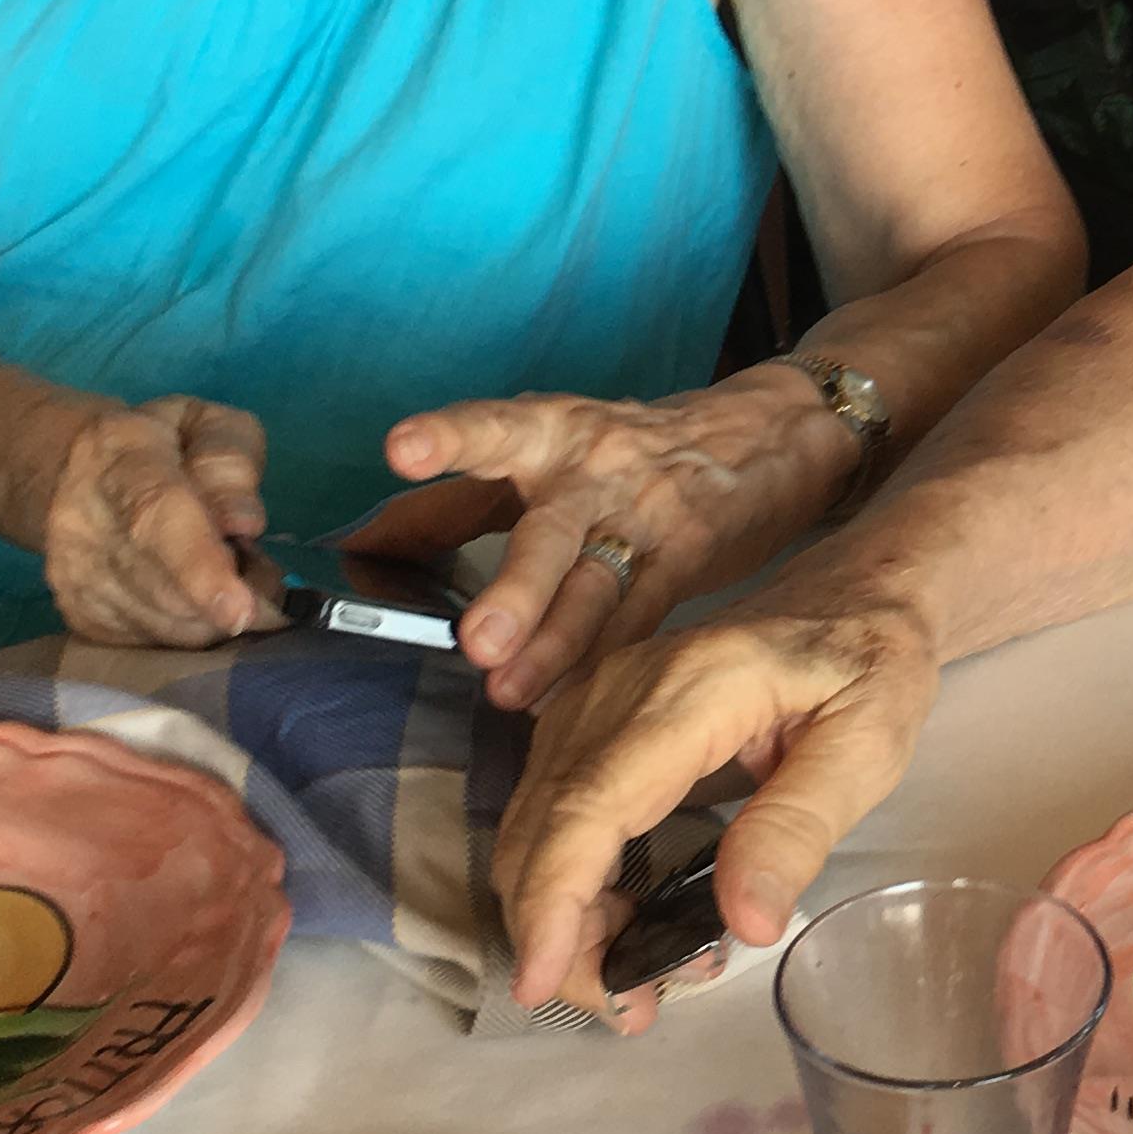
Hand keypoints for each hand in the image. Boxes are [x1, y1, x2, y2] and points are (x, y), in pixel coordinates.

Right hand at [20, 393, 282, 646]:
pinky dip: (190, 631)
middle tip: (269, 582)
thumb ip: (230, 462)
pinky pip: (151, 644)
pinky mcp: (79, 615)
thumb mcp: (208, 424)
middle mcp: (81, 520)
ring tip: (234, 581)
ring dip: (214, 618)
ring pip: (161, 625)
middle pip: (160, 585)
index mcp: (119, 456)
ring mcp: (72, 575)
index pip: (155, 517)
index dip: (199, 568)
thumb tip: (244, 524)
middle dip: (230, 600)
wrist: (73, 472)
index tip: (240, 609)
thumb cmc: (162, 445)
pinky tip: (198, 600)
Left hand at [350, 375, 852, 710]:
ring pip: (599, 586)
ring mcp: (649, 515)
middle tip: (477, 642)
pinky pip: (643, 615)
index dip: (451, 437)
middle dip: (516, 588)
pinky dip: (606, 660)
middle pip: (554, 532)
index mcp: (552, 432)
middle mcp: (598, 470)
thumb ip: (458, 501)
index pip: (495, 429)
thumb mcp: (550, 450)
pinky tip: (571, 705)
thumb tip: (363, 548)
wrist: (769, 432)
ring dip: (555, 645)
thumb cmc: (629, 449)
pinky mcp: (690, 557)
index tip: (403, 451)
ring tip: (509, 694)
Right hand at [491, 590, 938, 1028]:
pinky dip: (569, 877)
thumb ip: (799, 828)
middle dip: (558, 935)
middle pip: (545, 824)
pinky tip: (620, 925)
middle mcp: (622, 685)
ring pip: (537, 822)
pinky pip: (555, 805)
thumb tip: (745, 925)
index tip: (546, 981)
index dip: (555, 900)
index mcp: (692, 688)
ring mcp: (600, 696)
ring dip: (561, 914)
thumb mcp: (868, 745)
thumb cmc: (873, 665)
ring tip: (634, 984)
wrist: (859, 593)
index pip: (590, 803)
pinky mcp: (596, 716)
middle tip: (627, 1011)